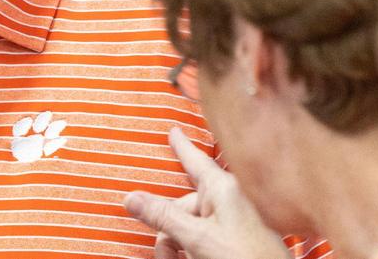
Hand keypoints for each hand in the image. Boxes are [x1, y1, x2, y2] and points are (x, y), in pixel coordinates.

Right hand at [124, 127, 290, 258]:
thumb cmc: (246, 257)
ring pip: (191, 225)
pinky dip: (193, 250)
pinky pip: (205, 236)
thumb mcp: (197, 237)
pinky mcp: (239, 238)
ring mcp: (235, 219)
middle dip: (168, 229)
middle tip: (167, 254)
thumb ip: (163, 216)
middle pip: (183, 204)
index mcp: (223, 188)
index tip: (173, 131)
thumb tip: (131, 197)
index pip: (195, 159)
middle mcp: (230, 199)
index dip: (180, 146)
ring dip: (178, 245)